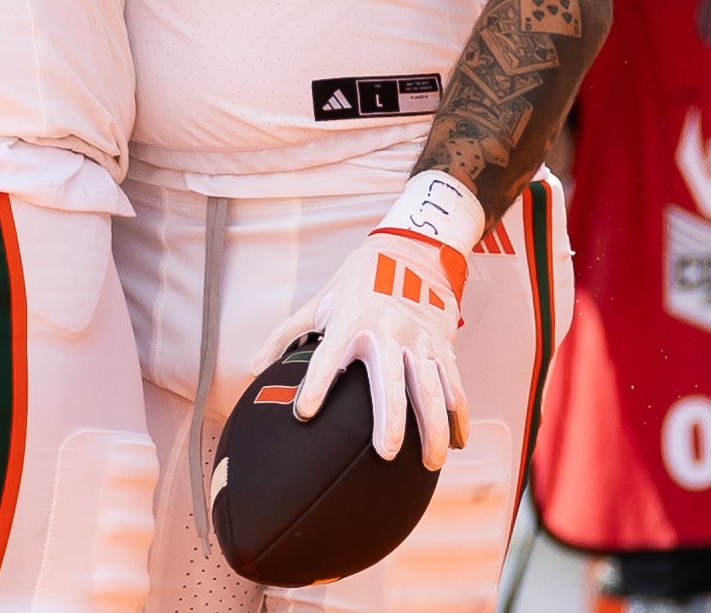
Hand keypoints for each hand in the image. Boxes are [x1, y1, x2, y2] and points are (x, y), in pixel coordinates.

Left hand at [262, 227, 472, 469]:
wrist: (411, 248)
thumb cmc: (357, 281)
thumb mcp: (320, 302)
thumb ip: (285, 335)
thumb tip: (253, 369)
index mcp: (350, 320)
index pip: (328, 355)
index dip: (316, 384)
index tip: (304, 412)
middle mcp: (386, 330)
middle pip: (389, 378)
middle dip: (389, 416)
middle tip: (385, 452)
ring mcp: (418, 338)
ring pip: (430, 387)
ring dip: (433, 426)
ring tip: (430, 462)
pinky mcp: (442, 343)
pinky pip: (453, 383)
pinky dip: (457, 414)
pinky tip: (457, 442)